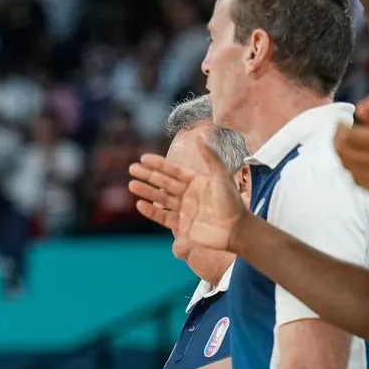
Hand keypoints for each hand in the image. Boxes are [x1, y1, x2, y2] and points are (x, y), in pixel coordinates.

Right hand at [127, 139, 248, 252]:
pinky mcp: (182, 226)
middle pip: (164, 183)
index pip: (174, 171)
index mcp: (197, 181)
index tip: (144, 158)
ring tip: (132, 185)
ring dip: (146, 191)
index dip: (159, 164)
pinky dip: (151, 211)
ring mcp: (184, 210)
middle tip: (132, 168)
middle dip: (148, 175)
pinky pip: (163, 217)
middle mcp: (189, 194)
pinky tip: (140, 204)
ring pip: (161, 199)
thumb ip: (210, 158)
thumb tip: (199, 138)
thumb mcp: (222, 177)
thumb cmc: (231, 203)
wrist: (236, 230)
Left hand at [337, 81, 368, 209]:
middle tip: (340, 132)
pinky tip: (358, 164)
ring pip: (350, 170)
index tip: (342, 121)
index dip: (341, 128)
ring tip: (346, 146)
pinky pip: (362, 184)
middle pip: (346, 154)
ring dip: (343, 157)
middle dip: (337, 141)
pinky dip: (353, 172)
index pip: (353, 137)